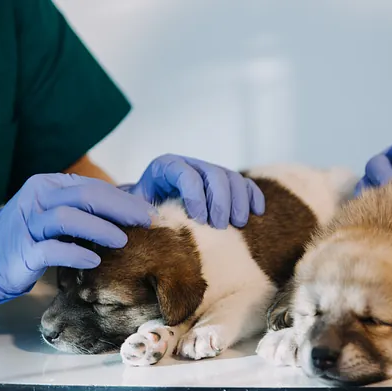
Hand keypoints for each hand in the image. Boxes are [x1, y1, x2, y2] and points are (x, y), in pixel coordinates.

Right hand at [0, 173, 155, 311]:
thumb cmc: (33, 240)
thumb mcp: (59, 218)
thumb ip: (87, 211)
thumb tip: (132, 211)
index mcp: (49, 186)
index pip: (93, 186)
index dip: (124, 199)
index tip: (149, 211)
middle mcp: (37, 199)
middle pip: (84, 196)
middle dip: (120, 208)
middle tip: (145, 221)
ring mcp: (28, 224)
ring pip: (67, 217)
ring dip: (100, 228)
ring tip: (123, 240)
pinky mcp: (22, 251)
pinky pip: (51, 249)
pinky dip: (75, 254)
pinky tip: (94, 261)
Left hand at [125, 154, 264, 228]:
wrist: (151, 209)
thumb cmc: (141, 212)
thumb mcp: (134, 209)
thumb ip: (139, 212)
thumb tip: (150, 221)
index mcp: (166, 167)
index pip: (185, 173)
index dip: (195, 195)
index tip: (200, 220)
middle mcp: (191, 165)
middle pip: (214, 173)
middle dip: (220, 201)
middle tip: (220, 226)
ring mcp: (210, 172)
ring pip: (232, 177)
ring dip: (239, 201)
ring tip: (238, 224)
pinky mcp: (225, 182)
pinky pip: (245, 184)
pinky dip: (253, 197)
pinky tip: (257, 212)